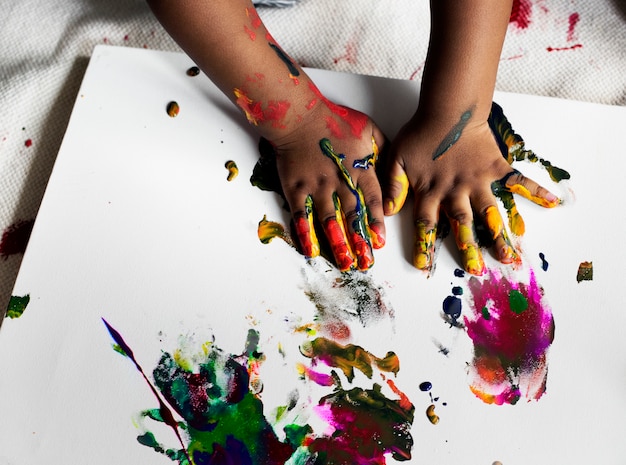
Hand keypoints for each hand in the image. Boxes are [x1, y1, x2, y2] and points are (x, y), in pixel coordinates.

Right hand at [269, 101, 386, 271]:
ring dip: (337, 244)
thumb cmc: (333, 121)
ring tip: (345, 263)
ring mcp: (317, 186)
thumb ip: (383, 150)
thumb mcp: (368, 129)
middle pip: (353, 216)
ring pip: (329, 220)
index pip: (373, 200)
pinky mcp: (296, 188)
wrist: (299, 115)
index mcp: (359, 169)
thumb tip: (394, 169)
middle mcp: (339, 181)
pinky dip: (305, 233)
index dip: (377, 223)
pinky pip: (301, 215)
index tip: (380, 242)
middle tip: (366, 262)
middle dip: (360, 242)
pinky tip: (311, 250)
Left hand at [382, 109, 559, 274]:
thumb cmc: (420, 133)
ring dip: (499, 235)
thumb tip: (387, 212)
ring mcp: (477, 180)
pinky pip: (517, 181)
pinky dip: (535, 190)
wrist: (447, 110)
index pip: (426, 223)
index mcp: (431, 191)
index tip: (423, 266)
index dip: (424, 245)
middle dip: (468, 248)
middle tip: (476, 271)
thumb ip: (394, 187)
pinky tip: (553, 201)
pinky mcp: (495, 167)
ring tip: (509, 257)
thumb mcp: (397, 159)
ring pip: (489, 212)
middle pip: (461, 224)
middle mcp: (455, 191)